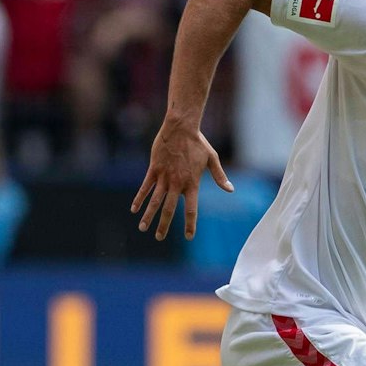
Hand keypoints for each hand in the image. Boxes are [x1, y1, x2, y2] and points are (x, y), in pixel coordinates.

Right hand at [134, 118, 233, 240]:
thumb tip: (231, 190)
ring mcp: (164, 177)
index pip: (191, 209)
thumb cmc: (198, 143)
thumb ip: (220, 176)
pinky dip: (139, 198)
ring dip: (148, 215)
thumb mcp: (212, 159)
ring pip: (154, 200)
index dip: (189, 224)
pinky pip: (145, 187)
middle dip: (163, 225)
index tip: (188, 236)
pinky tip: (134, 209)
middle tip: (159, 238)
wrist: (180, 127)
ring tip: (142, 228)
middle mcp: (177, 183)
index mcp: (192, 183)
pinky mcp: (154, 169)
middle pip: (169, 209)